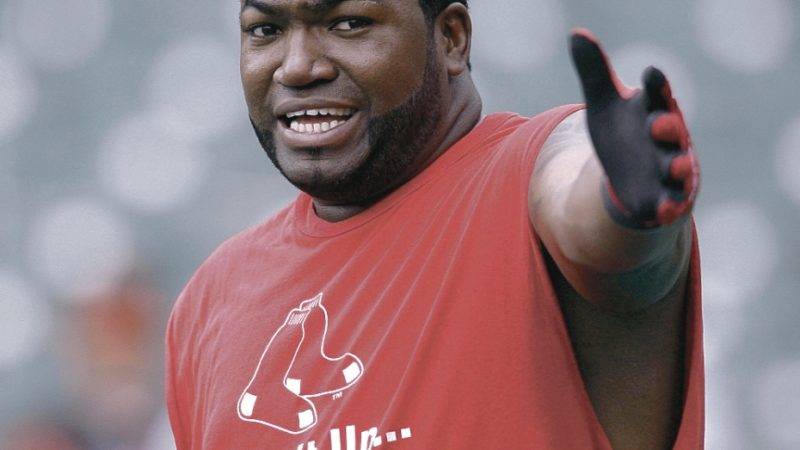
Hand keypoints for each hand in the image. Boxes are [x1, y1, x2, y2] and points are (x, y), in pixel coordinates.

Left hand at [569, 28, 698, 228]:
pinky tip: (663, 212)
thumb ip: (595, 72)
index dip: (656, 84)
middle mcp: (668, 137)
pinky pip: (672, 202)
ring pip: (679, 166)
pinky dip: (670, 207)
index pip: (657, 93)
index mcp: (654, 108)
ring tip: (675, 166)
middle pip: (671, 129)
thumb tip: (576, 33)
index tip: (651, 72)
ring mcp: (671, 168)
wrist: (631, 174)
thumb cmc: (623, 131)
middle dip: (668, 126)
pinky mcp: (667, 197)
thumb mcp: (603, 103)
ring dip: (678, 167)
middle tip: (658, 123)